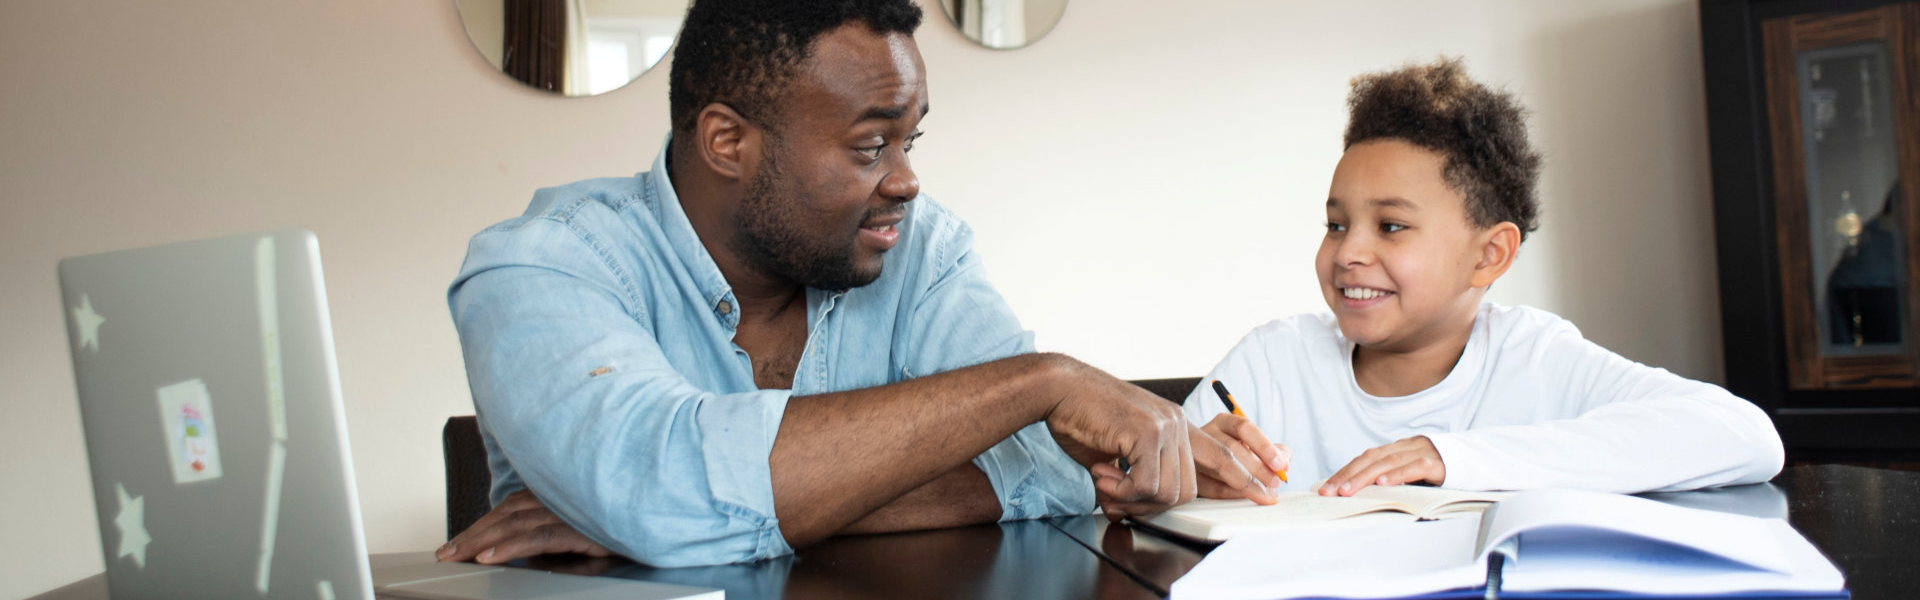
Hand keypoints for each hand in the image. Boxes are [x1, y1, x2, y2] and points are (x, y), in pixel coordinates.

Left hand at [436, 489, 613, 563]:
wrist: (664, 513)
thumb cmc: (627, 521)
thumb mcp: (588, 536)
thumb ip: (558, 541)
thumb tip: (531, 559)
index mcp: (560, 494)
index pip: (512, 507)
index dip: (482, 523)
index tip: (457, 542)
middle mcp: (561, 496)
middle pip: (506, 513)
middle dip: (472, 534)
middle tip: (445, 553)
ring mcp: (569, 508)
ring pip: (514, 522)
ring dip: (481, 540)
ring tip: (458, 555)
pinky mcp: (580, 525)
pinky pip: (537, 536)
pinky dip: (509, 546)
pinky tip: (489, 557)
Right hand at [1084, 422, 1281, 520]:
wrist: (1059, 389)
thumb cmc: (1082, 418)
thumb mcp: (1117, 450)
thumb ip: (1135, 473)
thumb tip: (1131, 506)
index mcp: (1175, 426)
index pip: (1221, 455)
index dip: (1244, 478)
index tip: (1266, 494)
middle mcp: (1176, 424)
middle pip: (1190, 489)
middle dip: (1153, 507)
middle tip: (1118, 501)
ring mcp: (1164, 426)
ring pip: (1171, 492)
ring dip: (1134, 500)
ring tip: (1106, 482)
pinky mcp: (1147, 432)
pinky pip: (1148, 485)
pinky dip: (1123, 491)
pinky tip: (1103, 473)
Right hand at [1196, 413, 1289, 500]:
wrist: (1206, 465)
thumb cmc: (1238, 456)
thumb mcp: (1256, 447)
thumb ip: (1276, 451)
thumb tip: (1284, 463)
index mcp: (1224, 422)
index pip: (1244, 428)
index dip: (1264, 446)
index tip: (1280, 464)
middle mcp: (1206, 434)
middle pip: (1232, 449)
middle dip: (1258, 469)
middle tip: (1275, 483)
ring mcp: (1193, 455)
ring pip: (1220, 468)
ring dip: (1247, 484)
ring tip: (1265, 493)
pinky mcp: (1189, 476)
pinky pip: (1211, 487)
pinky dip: (1232, 494)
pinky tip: (1246, 497)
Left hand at [1317, 436, 1444, 495]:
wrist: (1476, 460)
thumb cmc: (1439, 472)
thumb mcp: (1411, 474)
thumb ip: (1391, 478)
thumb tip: (1361, 495)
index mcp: (1396, 449)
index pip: (1364, 458)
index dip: (1344, 471)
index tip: (1326, 487)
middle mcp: (1406, 447)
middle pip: (1370, 459)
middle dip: (1347, 475)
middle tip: (1330, 491)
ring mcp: (1421, 452)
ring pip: (1388, 462)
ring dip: (1366, 476)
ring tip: (1349, 490)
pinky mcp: (1437, 462)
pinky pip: (1415, 467)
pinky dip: (1398, 474)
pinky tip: (1384, 483)